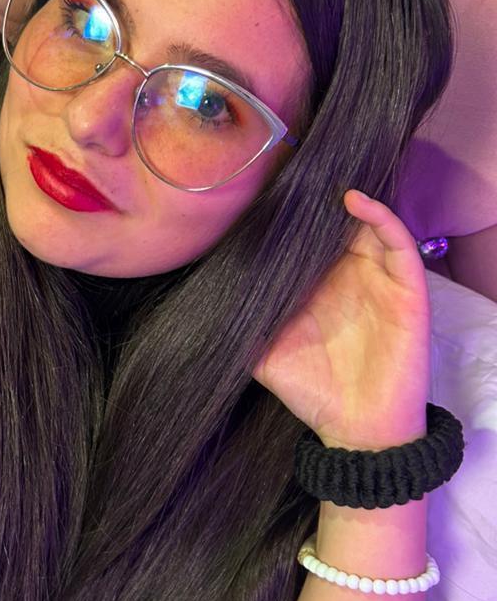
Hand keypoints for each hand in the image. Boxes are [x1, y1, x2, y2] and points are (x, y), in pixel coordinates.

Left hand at [251, 190, 431, 450]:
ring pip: (367, 223)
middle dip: (314, 199)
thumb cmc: (312, 390)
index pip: (303, 238)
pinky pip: (399, 242)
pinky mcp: (407, 288)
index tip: (259, 191)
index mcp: (316, 285)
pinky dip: (380, 216)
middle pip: (334, 224)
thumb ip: (238, 325)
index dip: (286, 216)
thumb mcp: (262, 354)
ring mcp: (379, 278)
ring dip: (346, 200)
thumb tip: (194, 305)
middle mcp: (349, 275)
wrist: (355, 428)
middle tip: (288, 172)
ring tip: (320, 180)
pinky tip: (354, 201)